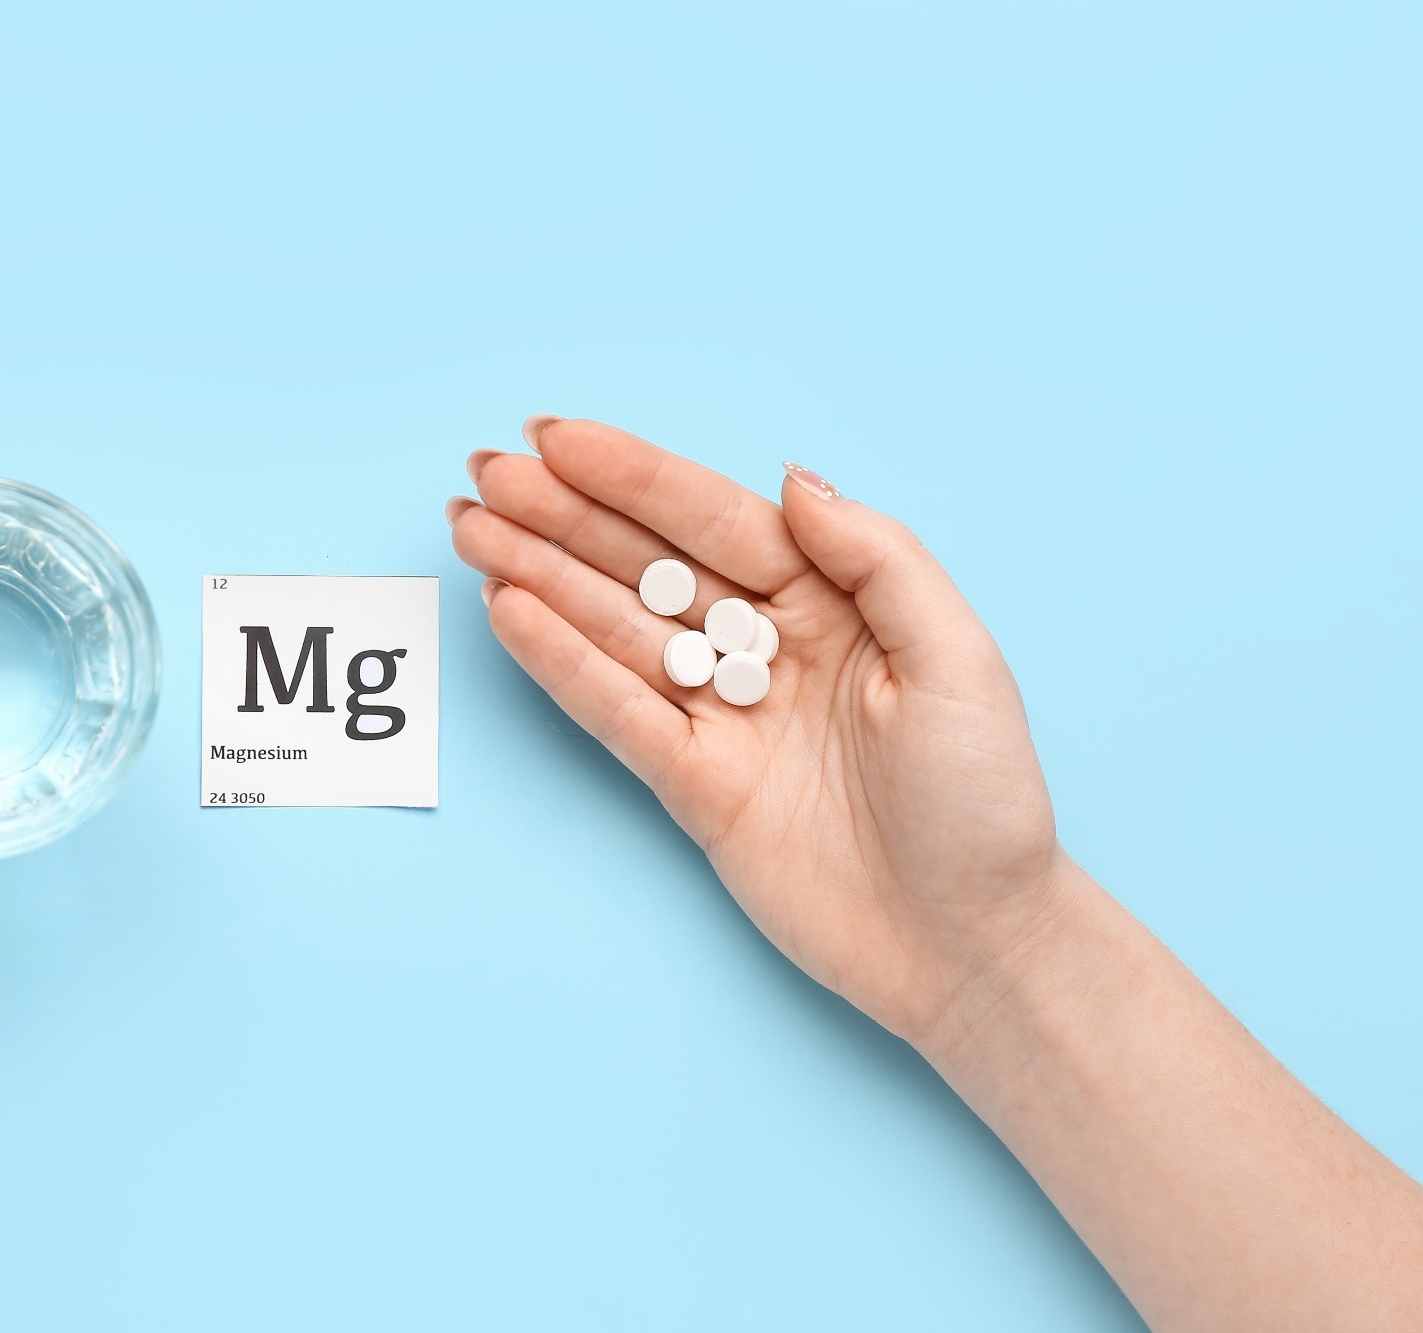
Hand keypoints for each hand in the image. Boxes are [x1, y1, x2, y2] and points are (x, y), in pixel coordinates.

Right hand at [449, 417, 1067, 1042]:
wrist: (970, 944)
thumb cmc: (985, 803)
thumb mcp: (960, 660)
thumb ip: (878, 560)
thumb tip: (791, 480)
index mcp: (832, 602)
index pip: (715, 521)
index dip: (633, 477)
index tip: (556, 441)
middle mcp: (767, 647)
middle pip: (647, 565)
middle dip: (563, 517)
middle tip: (483, 475)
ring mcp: (723, 716)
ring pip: (615, 628)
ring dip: (540, 576)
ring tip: (470, 528)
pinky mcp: (692, 784)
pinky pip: (615, 711)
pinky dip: (561, 663)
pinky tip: (510, 611)